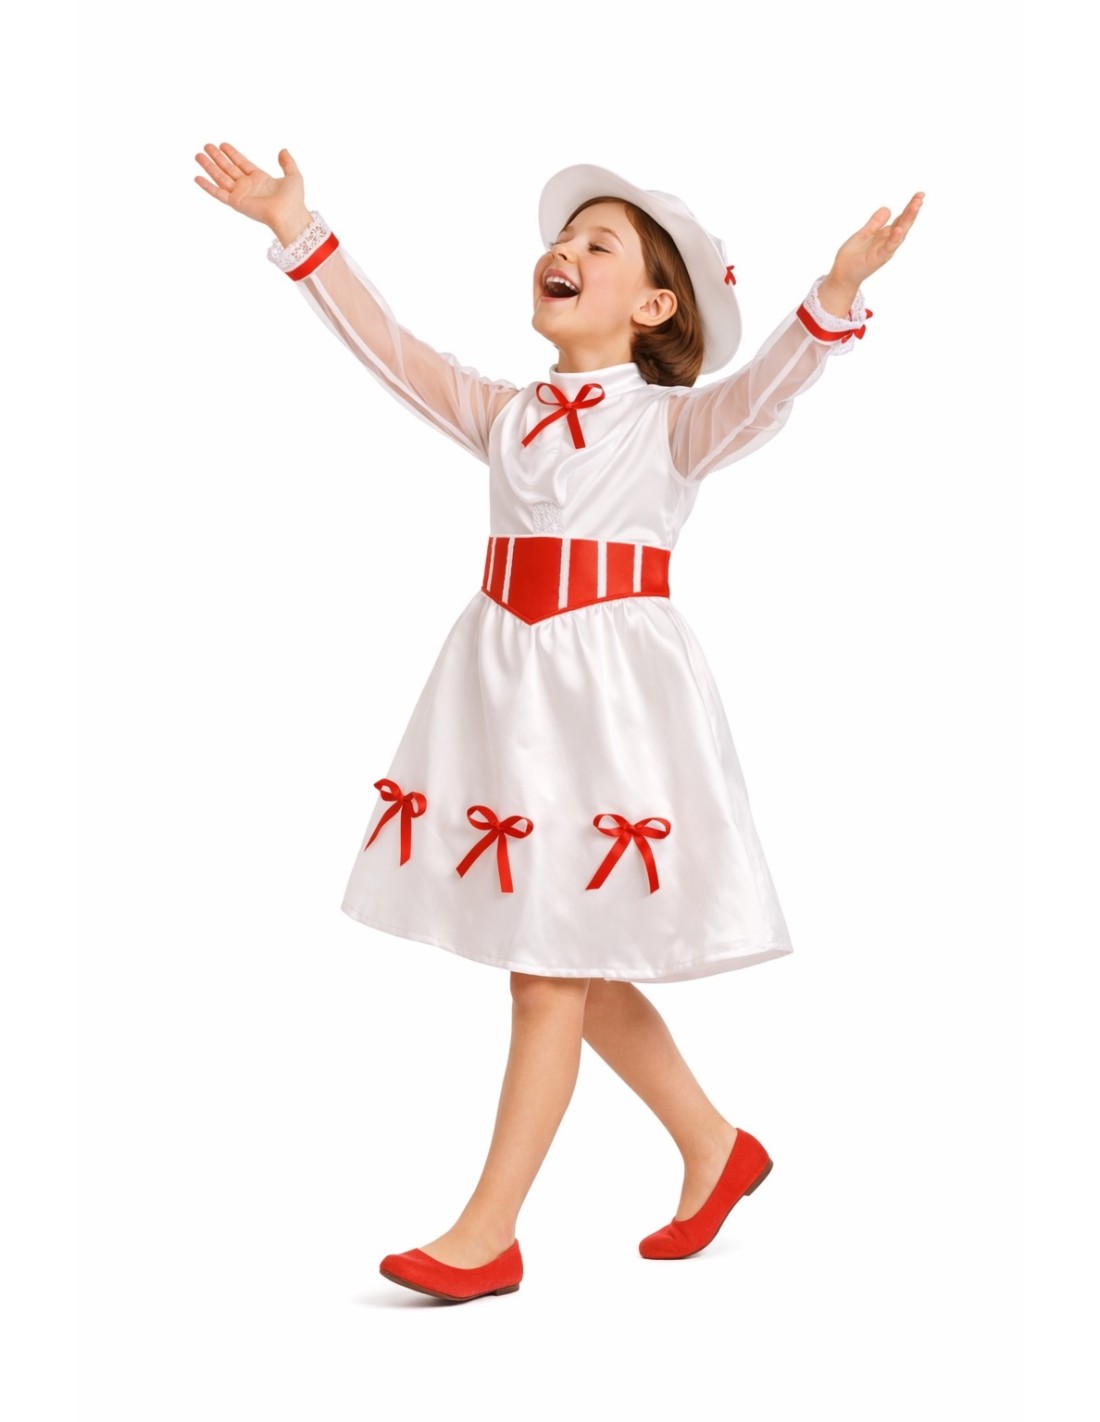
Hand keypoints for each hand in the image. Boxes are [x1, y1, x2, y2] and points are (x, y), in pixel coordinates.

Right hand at [193, 142, 309, 240]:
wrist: (289, 215)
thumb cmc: (294, 199)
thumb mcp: (294, 175)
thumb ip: (288, 163)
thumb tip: (283, 150)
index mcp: (260, 179)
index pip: (242, 163)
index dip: (232, 153)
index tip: (222, 144)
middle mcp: (248, 186)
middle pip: (228, 168)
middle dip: (217, 157)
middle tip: (206, 146)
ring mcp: (241, 194)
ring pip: (220, 177)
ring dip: (209, 166)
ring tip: (198, 155)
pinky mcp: (236, 202)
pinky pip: (218, 193)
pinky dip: (207, 186)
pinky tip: (197, 178)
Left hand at [818, 192, 923, 315]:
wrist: (842, 274)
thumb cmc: (853, 256)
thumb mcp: (864, 234)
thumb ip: (875, 223)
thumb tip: (888, 208)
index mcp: (885, 235)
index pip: (901, 218)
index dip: (910, 207)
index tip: (919, 194)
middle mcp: (888, 242)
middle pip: (903, 223)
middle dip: (912, 210)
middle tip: (920, 196)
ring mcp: (885, 250)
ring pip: (900, 233)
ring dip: (908, 220)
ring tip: (916, 206)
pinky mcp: (878, 259)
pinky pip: (888, 248)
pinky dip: (894, 239)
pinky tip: (899, 229)